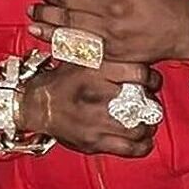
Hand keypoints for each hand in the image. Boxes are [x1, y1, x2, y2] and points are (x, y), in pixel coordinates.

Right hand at [18, 60, 162, 157]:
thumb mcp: (79, 53)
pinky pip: (128, 148)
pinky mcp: (93, 142)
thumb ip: (103, 48)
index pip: (140, 74)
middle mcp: (97, 95)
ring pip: (139, 127)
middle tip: (151, 102)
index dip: (152, 79)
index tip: (152, 82)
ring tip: (147, 120)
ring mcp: (96, 121)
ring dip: (148, 125)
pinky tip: (144, 140)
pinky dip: (142, 145)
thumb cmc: (61, 79)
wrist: (35, 105)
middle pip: (143, 102)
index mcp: (96, 70)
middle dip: (152, 103)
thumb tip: (129, 40)